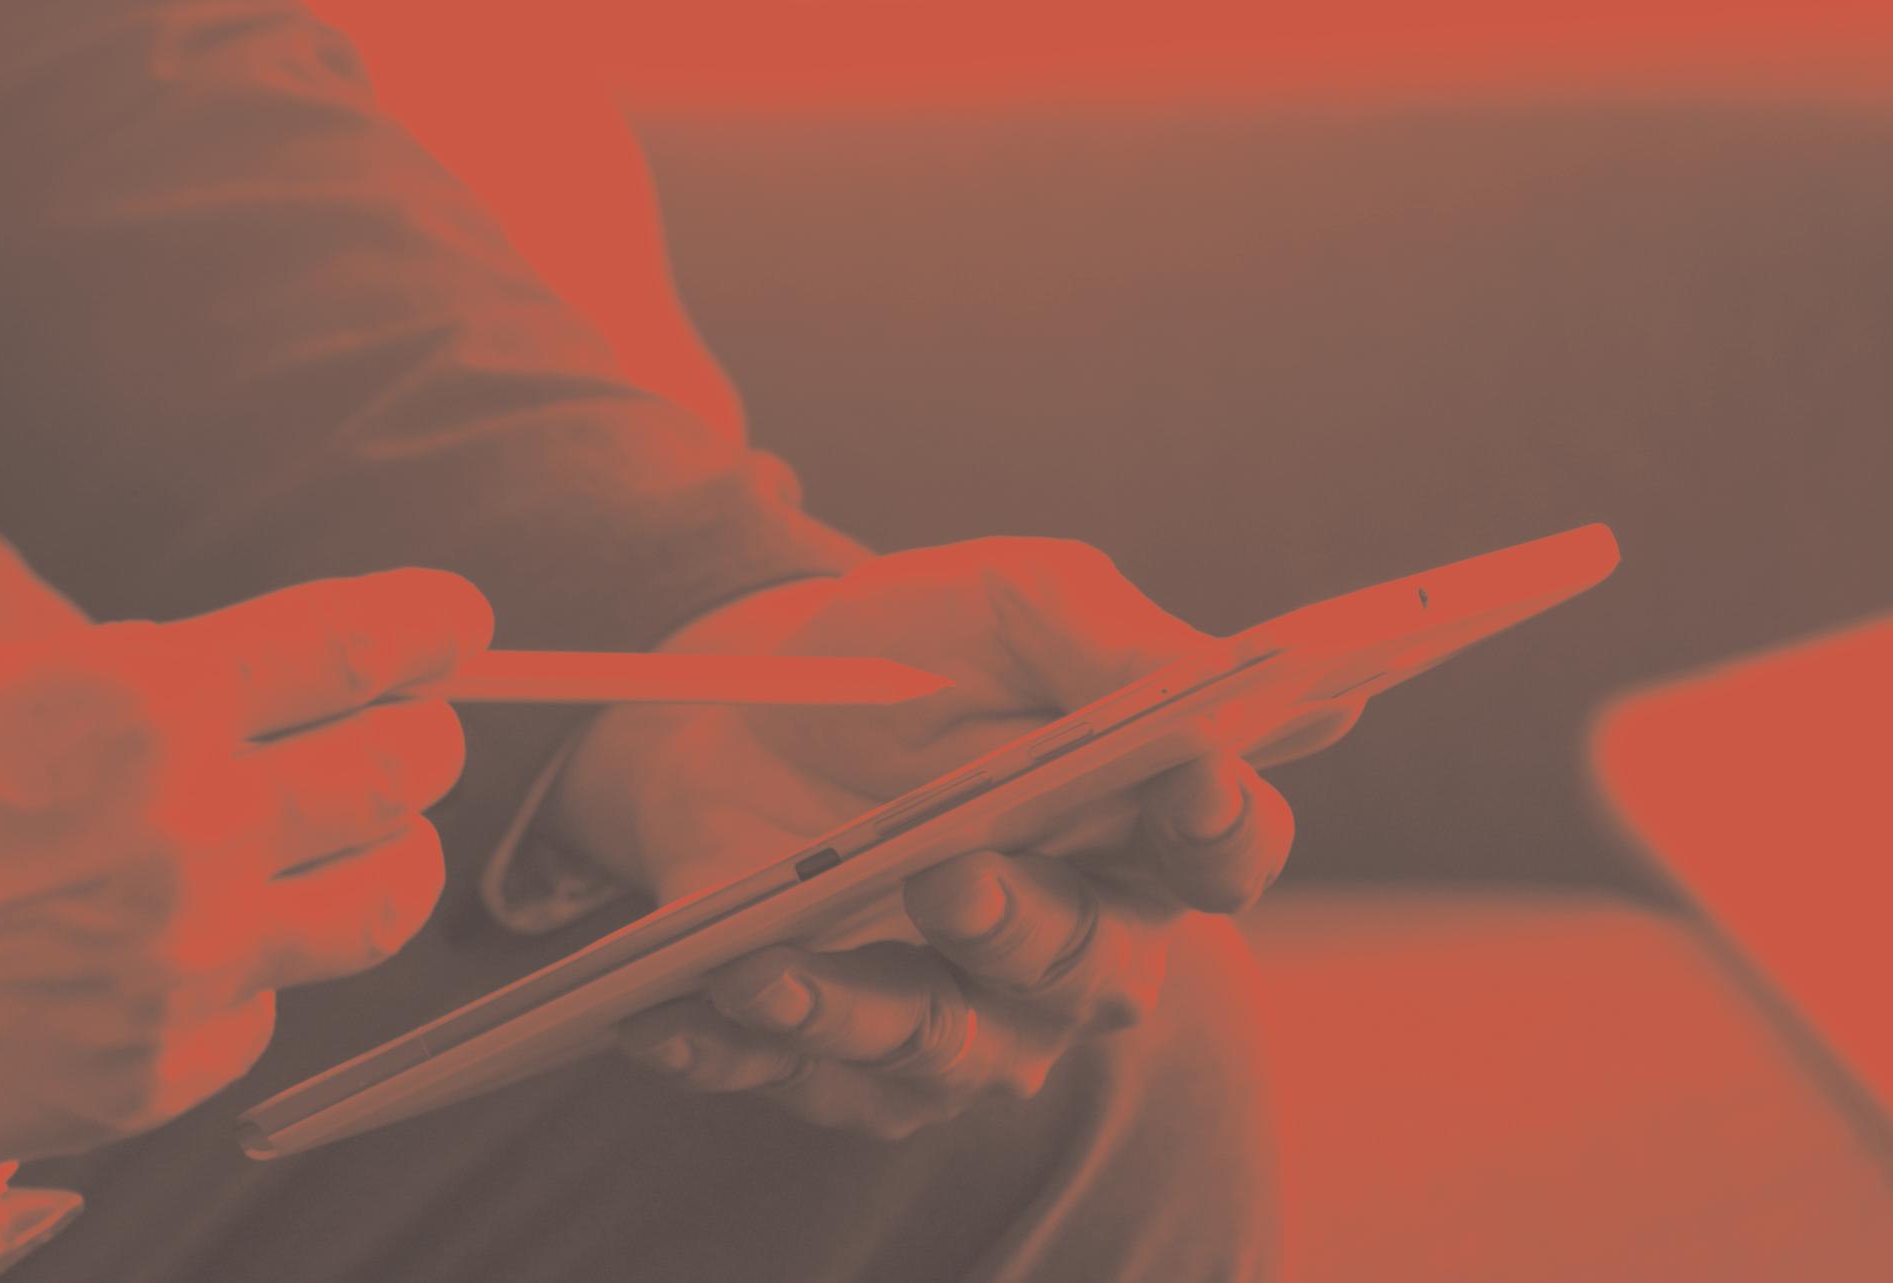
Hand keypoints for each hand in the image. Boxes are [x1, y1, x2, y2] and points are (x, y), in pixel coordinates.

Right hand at [0, 568, 492, 1179]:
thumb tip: (264, 687)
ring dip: (392, 858)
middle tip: (418, 733)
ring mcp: (187, 957)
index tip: (456, 623)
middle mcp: (191, 825)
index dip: (421, 628)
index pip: (348, 646)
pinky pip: (264, 1013)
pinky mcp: (159, 1065)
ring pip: (376, 902)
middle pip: (394, 771)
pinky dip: (252, 978)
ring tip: (383, 842)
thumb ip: (141, 691)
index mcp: (143, 702)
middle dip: (419, 742)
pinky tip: (212, 957)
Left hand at [552, 539, 1297, 1136]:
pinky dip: (731, 1047)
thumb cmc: (906, 647)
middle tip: (952, 877)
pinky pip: (802, 1082)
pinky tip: (668, 1009)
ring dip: (856, 1012)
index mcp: (1140, 829)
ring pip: (945, 1051)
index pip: (1225, 854)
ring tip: (766, 962)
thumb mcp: (1008, 601)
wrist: (741, 705)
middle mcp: (1076, 946)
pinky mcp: (844, 1061)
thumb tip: (1217, 678)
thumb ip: (1108, 637)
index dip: (1223, 833)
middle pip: (1094, 975)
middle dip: (1024, 931)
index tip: (1192, 787)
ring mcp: (965, 1018)